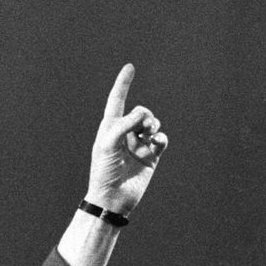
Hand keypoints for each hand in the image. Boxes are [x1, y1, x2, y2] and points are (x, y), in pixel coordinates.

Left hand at [87, 63, 167, 215]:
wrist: (112, 198)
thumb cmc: (104, 171)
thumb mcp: (109, 143)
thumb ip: (125, 124)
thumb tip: (144, 115)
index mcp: (110, 128)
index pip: (117, 100)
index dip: (123, 84)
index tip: (130, 67)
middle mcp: (125, 134)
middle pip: (141, 112)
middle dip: (145, 115)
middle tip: (144, 127)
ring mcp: (138, 145)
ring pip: (153, 124)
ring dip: (153, 125)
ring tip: (150, 134)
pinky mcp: (150, 157)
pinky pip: (161, 140)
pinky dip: (161, 139)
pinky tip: (157, 143)